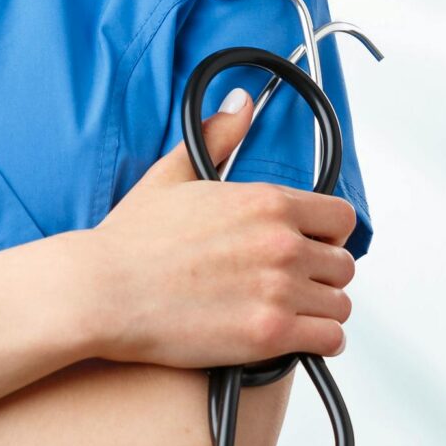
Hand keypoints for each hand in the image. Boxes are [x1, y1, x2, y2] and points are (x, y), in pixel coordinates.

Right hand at [73, 92, 356, 369]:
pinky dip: (316, 341)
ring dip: (319, 310)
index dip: (326, 234)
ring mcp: (279, 290)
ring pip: (339, 305)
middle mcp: (281, 243)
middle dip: (321, 275)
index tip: (308, 245)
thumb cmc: (131, 241)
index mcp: (266, 202)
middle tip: (290, 283)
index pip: (340, 218)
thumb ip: (216, 136)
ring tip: (289, 312)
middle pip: (343, 264)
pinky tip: (291, 337)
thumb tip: (240, 104)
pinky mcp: (270, 335)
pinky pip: (329, 340)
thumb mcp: (173, 174)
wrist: (102, 291)